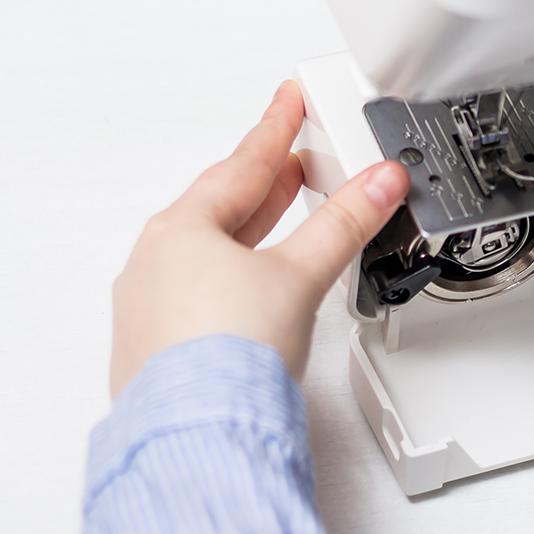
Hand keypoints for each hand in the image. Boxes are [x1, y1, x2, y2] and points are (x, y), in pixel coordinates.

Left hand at [110, 80, 409, 395]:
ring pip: (211, 250)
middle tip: (295, 157)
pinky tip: (256, 287)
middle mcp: (156, 263)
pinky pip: (202, 290)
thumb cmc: (228, 355)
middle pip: (222, 205)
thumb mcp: (300, 274)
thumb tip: (379, 183)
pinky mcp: (163, 347)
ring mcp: (154, 307)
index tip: (289, 100)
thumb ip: (344, 224)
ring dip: (252, 228)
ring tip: (286, 216)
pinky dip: (235, 274)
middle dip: (266, 181)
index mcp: (180, 231)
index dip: (275, 128)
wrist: (199, 433)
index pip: (242, 164)